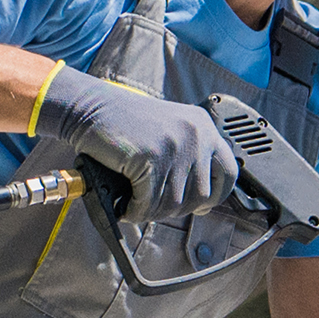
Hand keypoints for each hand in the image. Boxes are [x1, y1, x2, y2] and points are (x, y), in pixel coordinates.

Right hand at [27, 69, 231, 222]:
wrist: (89, 106)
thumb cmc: (123, 123)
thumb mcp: (169, 131)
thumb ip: (189, 157)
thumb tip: (202, 200)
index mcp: (203, 126)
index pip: (229, 173)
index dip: (215, 196)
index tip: (200, 206)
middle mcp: (195, 135)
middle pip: (201, 196)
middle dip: (176, 208)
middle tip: (154, 204)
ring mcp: (175, 145)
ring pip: (174, 204)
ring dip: (153, 211)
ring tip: (137, 203)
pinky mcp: (151, 157)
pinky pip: (149, 203)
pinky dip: (135, 210)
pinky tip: (126, 204)